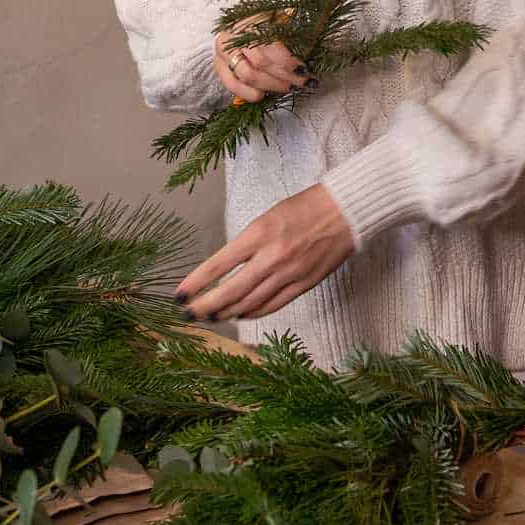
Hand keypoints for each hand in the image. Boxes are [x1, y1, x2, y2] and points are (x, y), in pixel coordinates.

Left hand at [175, 184, 354, 321]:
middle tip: (188, 315)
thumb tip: (226, 269)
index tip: (179, 296)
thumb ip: (247, 244)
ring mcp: (289, 274)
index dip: (196, 284)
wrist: (345, 210)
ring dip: (227, 313)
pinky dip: (253, 313)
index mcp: (259, 234)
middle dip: (205, 307)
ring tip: (211, 317)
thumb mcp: (267, 218)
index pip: (217, 265)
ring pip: (250, 304)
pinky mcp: (304, 285)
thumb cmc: (305, 207)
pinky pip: (272, 306)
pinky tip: (241, 314)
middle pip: (230, 292)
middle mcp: (271, 257)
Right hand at [214, 10, 310, 102]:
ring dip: (271, 85)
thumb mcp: (281, 21)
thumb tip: (313, 49)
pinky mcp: (219, 67)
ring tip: (287, 86)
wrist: (241, 27)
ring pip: (249, 76)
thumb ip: (293, 33)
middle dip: (286, 75)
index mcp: (250, 18)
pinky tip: (264, 94)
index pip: (269, 43)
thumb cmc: (267, 24)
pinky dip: (251, 94)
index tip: (304, 68)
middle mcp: (233, 34)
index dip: (288, 60)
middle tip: (303, 81)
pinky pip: (233, 86)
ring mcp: (223, 51)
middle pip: (261, 62)